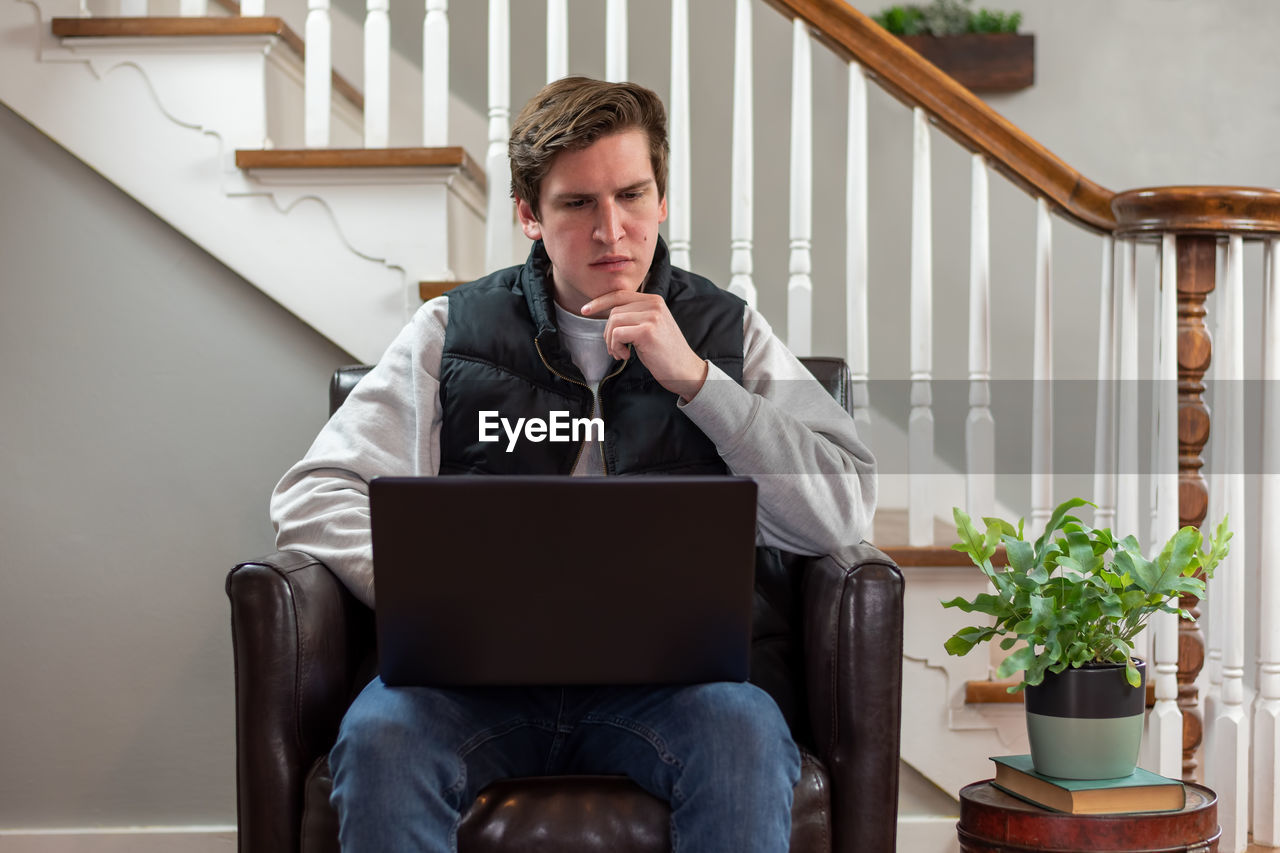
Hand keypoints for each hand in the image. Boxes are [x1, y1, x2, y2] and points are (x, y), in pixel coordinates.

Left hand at [581, 290, 708, 401]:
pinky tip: (626, 355)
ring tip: (621, 353)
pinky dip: (616, 347)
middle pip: (614, 311)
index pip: (620, 294)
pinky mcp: (647, 331)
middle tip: (616, 349)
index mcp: (654, 300)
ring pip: (613, 322)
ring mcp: (652, 316)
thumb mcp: (650, 327)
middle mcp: (654, 304)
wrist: (685, 370)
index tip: (585, 310)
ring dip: (611, 342)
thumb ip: (635, 316)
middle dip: (608, 332)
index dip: (599, 301)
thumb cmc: (665, 353)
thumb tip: (607, 313)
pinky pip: (617, 334)